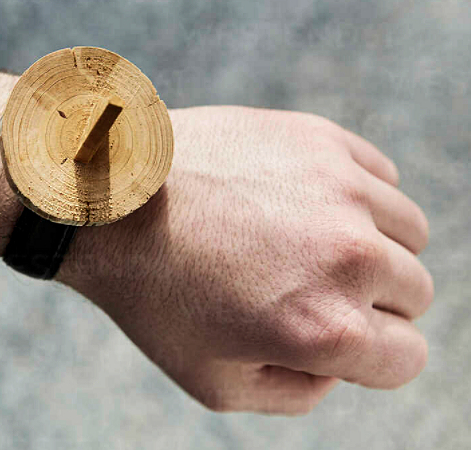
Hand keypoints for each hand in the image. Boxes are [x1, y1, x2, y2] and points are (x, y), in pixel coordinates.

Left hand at [57, 105, 432, 414]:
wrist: (114, 203)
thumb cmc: (155, 294)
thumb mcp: (217, 383)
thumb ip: (299, 390)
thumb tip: (341, 362)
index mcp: (328, 328)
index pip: (405, 356)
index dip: (373, 355)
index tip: (337, 335)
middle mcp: (349, 256)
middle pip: (415, 291)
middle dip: (374, 301)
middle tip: (313, 286)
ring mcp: (339, 187)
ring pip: (408, 231)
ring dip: (375, 244)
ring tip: (314, 241)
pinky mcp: (320, 139)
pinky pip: (381, 175)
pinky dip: (360, 195)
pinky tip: (311, 200)